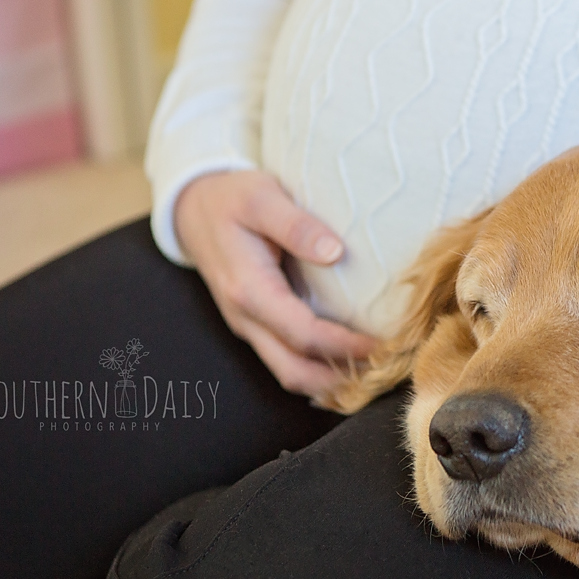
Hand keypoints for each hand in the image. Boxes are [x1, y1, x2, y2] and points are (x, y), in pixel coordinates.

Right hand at [175, 170, 375, 397]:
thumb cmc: (230, 199)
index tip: (382, 344)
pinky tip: (349, 362)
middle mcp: (246, 318)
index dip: (345, 346)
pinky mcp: (256, 325)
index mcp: (249, 290)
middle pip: (295, 371)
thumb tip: (334, 252)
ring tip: (374, 372)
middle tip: (386, 369)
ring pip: (289, 373)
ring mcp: (249, 326)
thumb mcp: (261, 197)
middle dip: (341, 379)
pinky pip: (286, 360)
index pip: (303, 335)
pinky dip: (318, 369)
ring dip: (330, 381)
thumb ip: (295, 225)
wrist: (193, 208)